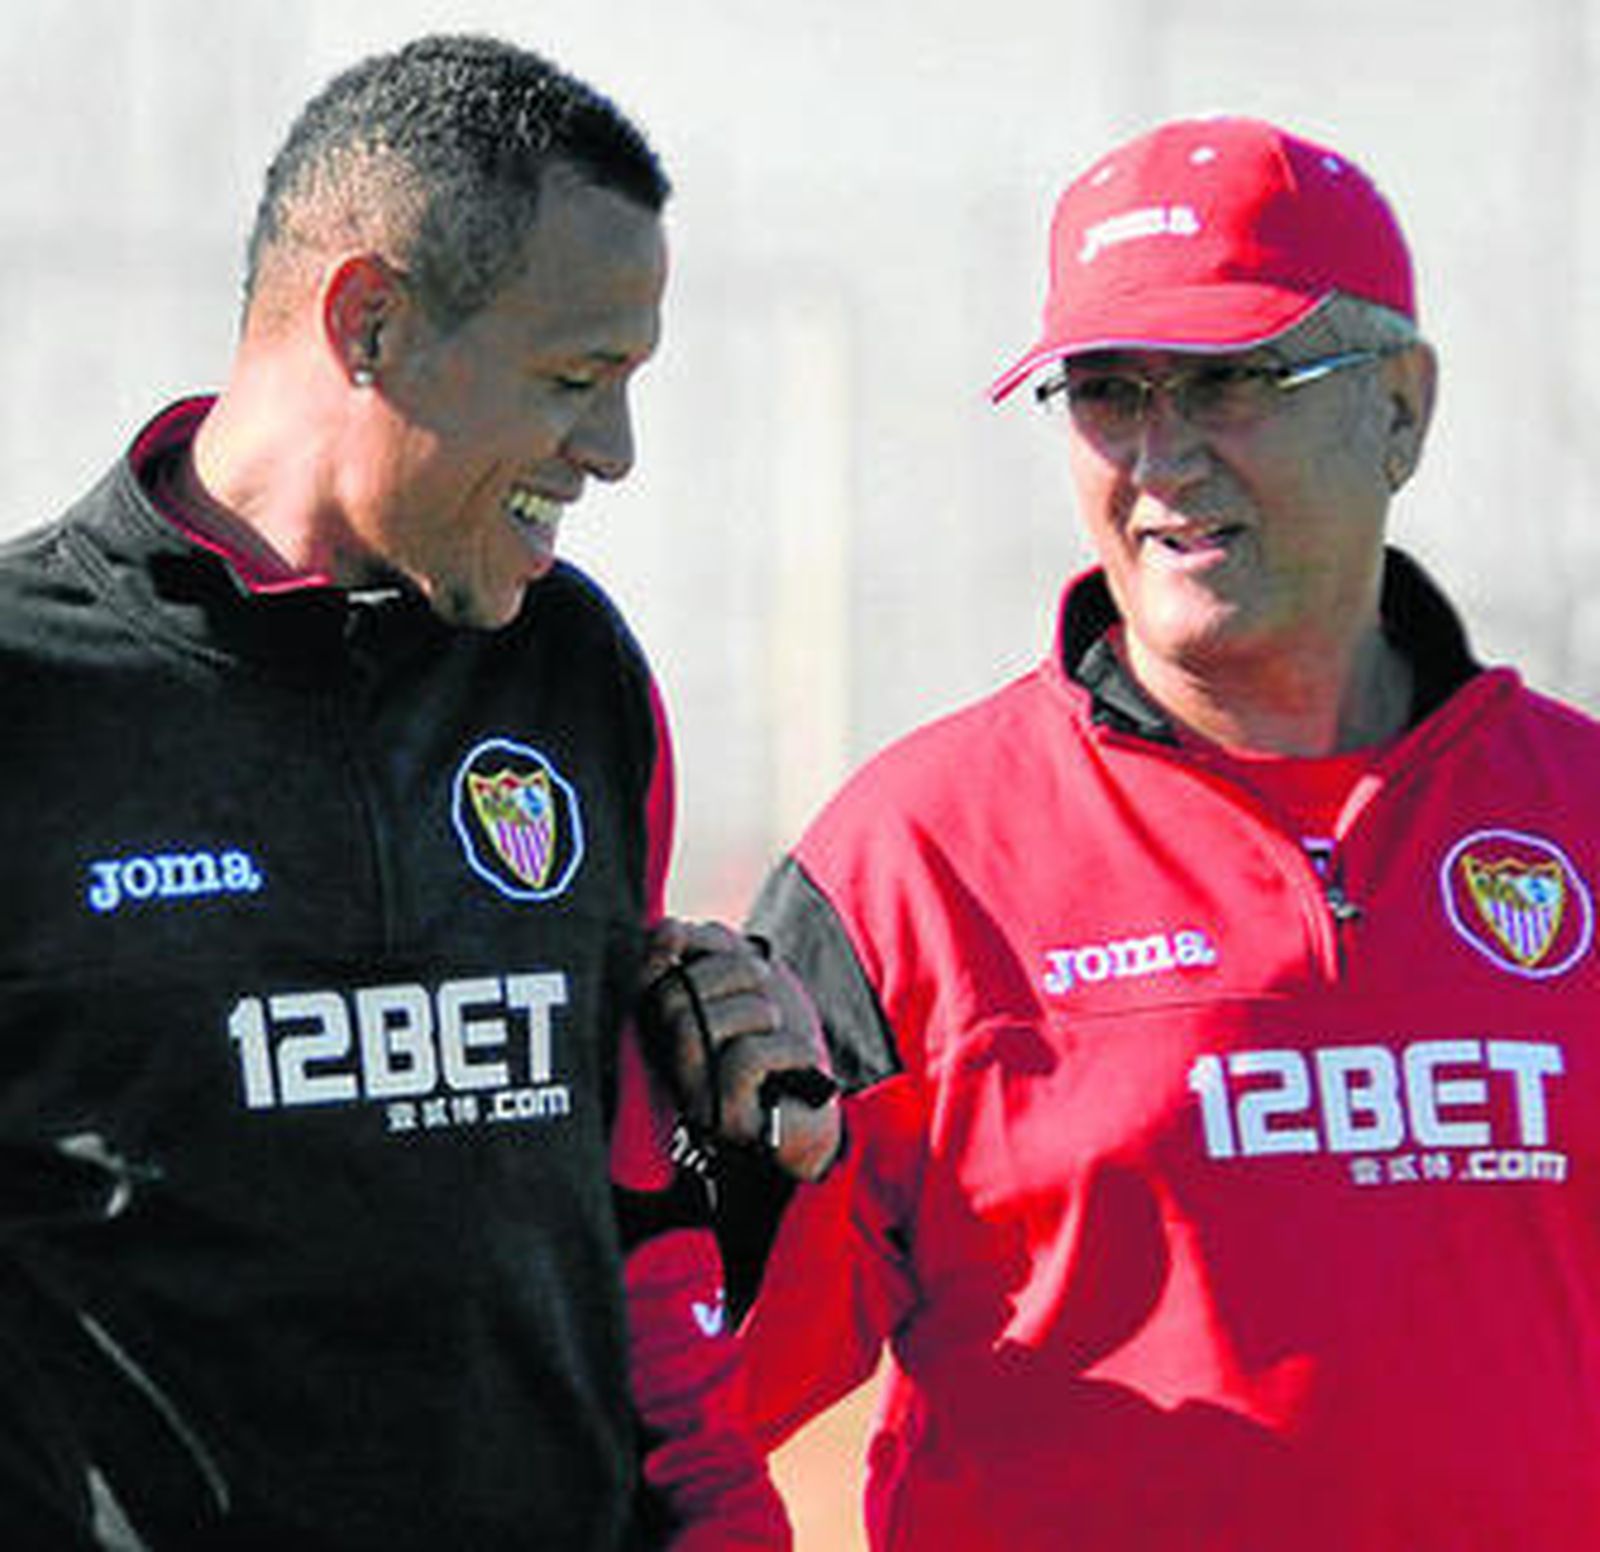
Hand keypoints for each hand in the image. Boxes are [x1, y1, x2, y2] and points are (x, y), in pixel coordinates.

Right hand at [640, 919, 841, 1181]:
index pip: (646, 977)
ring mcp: (693, 1092)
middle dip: (733, 971)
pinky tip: (802, 1057)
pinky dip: (785, 1047)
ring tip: (777, 1027)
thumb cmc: (778, 1040)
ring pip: (701, 1024)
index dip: (663, 946)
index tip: (684, 935)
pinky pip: (744, 1060)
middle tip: (765, 983)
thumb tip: (668, 930)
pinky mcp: (723, 1118)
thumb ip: (715, 950)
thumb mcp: (752, 981)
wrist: (816, 1108)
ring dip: (758, 1010)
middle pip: (674, 995)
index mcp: (671, 1023)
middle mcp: (670, 1060)